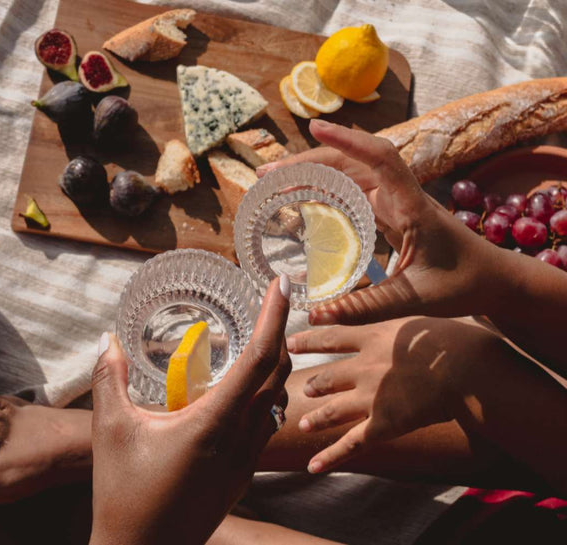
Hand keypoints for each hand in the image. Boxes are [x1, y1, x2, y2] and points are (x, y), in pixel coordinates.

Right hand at [89, 277, 290, 544]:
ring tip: (265, 335)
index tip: (282, 284)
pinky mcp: (243, 473)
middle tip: (275, 301)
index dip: (274, 317)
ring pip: (278, 399)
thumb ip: (109, 380)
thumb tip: (106, 339)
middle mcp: (240, 438)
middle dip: (281, 332)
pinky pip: (268, 423)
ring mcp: (246, 459)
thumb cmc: (123, 495)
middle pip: (277, 374)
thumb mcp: (109, 431)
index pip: (258, 358)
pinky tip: (250, 386)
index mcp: (213, 423)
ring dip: (277, 364)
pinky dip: (268, 393)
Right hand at [257, 119, 506, 326]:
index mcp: (412, 207)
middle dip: (308, 163)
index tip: (315, 128)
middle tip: (267, 176)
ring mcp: (396, 204)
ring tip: (276, 185)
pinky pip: (354, 195)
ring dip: (313, 176)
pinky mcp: (392, 214)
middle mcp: (402, 198)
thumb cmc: (463, 284)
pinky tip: (304, 201)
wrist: (493, 279)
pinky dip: (326, 194)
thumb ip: (365, 308)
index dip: (348, 141)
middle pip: (352, 165)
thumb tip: (314, 315)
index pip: (381, 160)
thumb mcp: (413, 300)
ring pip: (350, 178)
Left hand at [286, 317, 494, 472]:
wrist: (465, 368)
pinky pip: (351, 443)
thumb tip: (402, 317)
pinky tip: (313, 466)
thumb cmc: (452, 339)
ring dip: (317, 418)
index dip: (309, 339)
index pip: (331, 337)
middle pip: (328, 376)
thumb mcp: (418, 319)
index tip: (291, 341)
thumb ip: (401, 320)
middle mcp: (364, 366)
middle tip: (303, 388)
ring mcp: (370, 397)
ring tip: (304, 424)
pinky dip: (331, 456)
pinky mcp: (382, 424)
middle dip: (314, 384)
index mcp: (372, 337)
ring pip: (332, 410)